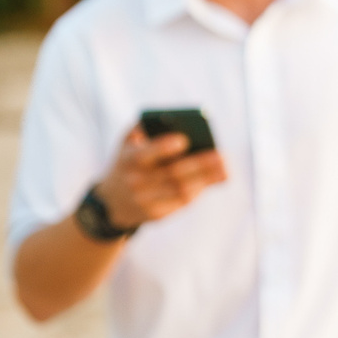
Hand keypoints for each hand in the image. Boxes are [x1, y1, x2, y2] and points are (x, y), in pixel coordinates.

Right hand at [95, 128, 226, 229]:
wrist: (112, 202)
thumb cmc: (128, 162)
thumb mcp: (127, 143)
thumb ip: (145, 128)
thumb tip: (176, 122)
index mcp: (127, 160)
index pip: (145, 154)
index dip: (163, 148)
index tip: (184, 140)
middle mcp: (135, 182)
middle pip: (171, 174)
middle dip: (199, 165)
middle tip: (222, 156)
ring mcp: (145, 201)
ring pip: (180, 190)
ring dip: (206, 180)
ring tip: (225, 170)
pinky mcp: (156, 214)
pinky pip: (182, 202)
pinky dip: (199, 189)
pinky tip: (214, 180)